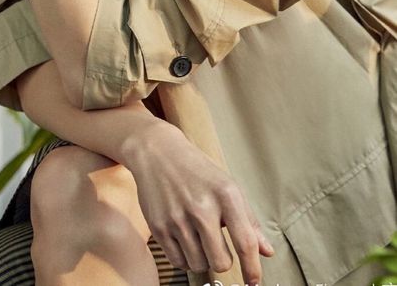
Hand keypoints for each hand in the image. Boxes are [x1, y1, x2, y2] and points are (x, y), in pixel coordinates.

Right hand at [122, 123, 273, 284]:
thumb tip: (266, 251)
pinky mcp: (158, 227)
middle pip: (221, 262)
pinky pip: (178, 262)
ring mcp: (178, 218)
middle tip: (216, 244)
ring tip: (197, 237)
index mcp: (225, 194)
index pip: (245, 242)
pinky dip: (184, 258)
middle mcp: (202, 207)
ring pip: (199, 265)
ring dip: (202, 258)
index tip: (254, 281)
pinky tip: (184, 239)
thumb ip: (248, 220)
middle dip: (222, 260)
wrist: (157, 152)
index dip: (252, 268)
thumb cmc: (195, 169)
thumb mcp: (227, 186)